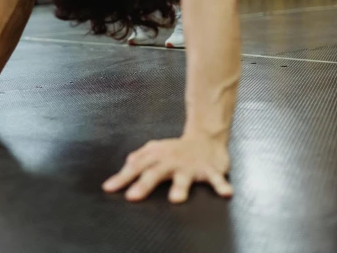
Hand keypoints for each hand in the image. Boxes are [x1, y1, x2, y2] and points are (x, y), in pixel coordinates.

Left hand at [102, 135, 232, 203]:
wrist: (206, 137)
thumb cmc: (177, 149)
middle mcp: (172, 161)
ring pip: (184, 178)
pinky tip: (226, 193)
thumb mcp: (156, 149)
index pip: (137, 167)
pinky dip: (221, 186)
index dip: (122, 178)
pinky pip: (216, 179)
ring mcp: (191, 166)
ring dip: (180, 187)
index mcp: (158, 156)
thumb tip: (126, 164)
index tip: (110, 188)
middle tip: (132, 196)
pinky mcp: (209, 170)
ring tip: (176, 198)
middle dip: (144, 184)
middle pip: (155, 173)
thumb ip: (140, 157)